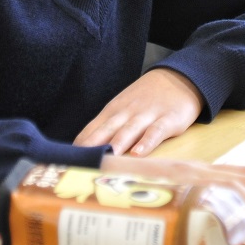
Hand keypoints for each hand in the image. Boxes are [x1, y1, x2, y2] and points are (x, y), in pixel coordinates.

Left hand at [74, 68, 202, 156]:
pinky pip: (156, 132)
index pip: (90, 132)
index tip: (66, 165)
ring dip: (116, 144)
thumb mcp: (122, 110)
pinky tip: (139, 153)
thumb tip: (81, 153)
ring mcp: (146, 116)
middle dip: (92, 147)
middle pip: (105, 131)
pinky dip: (147, 142)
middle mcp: (125, 114)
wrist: (178, 78)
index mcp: (111, 113)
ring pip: (129, 131)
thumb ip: (104, 130)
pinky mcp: (168, 120)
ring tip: (106, 159)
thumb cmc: (145, 100)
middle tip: (79, 165)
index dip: (78, 149)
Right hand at [100, 154, 244, 236]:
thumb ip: (181, 215)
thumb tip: (198, 244)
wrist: (89, 170)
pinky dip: (235, 210)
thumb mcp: (160, 201)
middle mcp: (197, 170)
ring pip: (238, 183)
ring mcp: (188, 176)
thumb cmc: (122, 190)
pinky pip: (215, 195)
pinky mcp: (176, 185)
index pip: (243, 176)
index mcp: (197, 172)